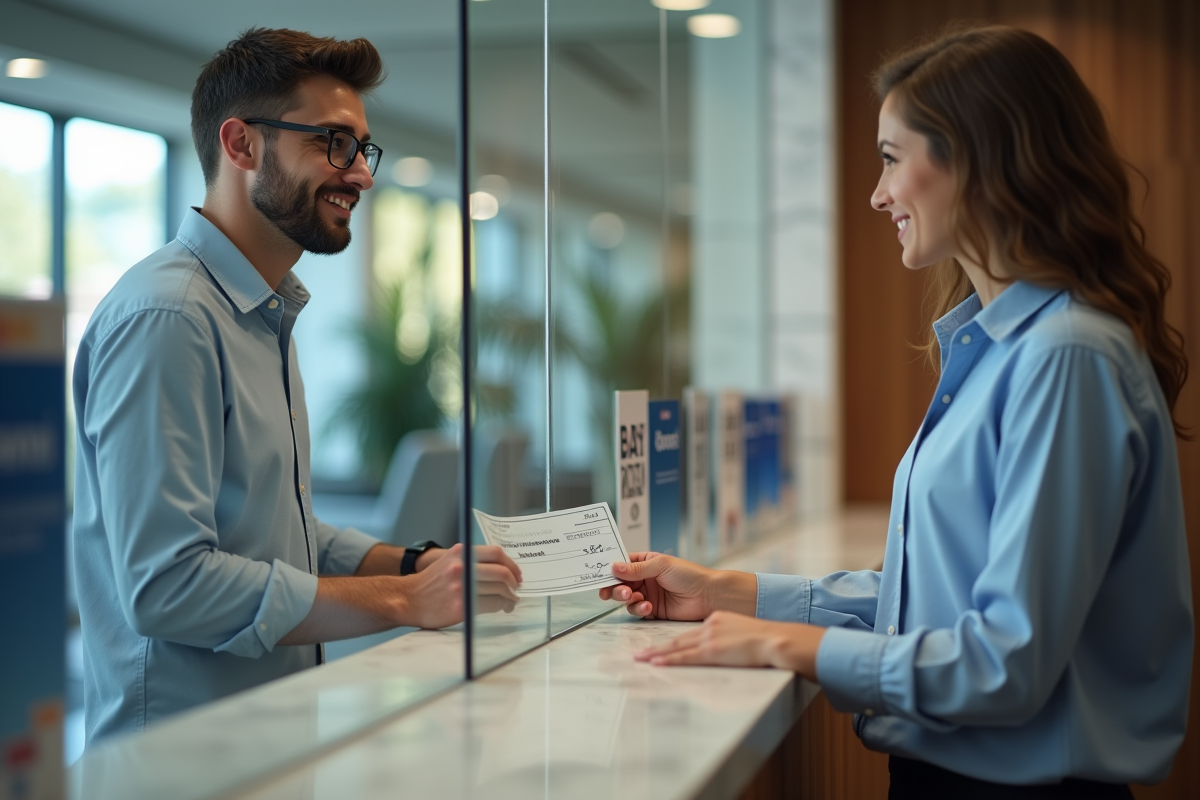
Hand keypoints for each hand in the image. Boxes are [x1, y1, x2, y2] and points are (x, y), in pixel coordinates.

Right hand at [416, 544, 521, 614]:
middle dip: (513, 581)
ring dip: (510, 596)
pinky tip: (500, 607)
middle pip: (501, 572)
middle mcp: (462, 568)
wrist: (408, 599)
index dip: (511, 564)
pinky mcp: (461, 608)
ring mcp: (461, 588)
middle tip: (516, 587)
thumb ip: (471, 560)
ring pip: (499, 589)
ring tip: (510, 600)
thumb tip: (501, 568)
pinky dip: (500, 606)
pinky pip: (491, 605)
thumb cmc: (430, 582)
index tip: (516, 573)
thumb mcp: (449, 560)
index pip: (495, 553)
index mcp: (460, 553)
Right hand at [598, 552, 755, 619]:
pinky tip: (648, 607)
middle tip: (620, 591)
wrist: (707, 596)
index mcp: (645, 563)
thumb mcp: (661, 566)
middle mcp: (644, 578)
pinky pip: (637, 611)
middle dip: (616, 588)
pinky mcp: (653, 610)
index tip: (602, 576)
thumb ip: (636, 568)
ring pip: (626, 599)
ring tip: (637, 598)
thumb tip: (614, 567)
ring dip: (627, 599)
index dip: (611, 570)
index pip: (622, 565)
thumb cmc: (689, 575)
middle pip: (619, 583)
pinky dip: (638, 609)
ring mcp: (648, 595)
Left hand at [634, 611, 824, 678]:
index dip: (672, 641)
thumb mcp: (741, 630)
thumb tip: (719, 645)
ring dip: (656, 653)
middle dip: (656, 647)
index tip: (658, 646)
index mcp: (715, 620)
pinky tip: (656, 663)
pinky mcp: (712, 651)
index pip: (688, 632)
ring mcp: (709, 638)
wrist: (774, 639)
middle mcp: (708, 627)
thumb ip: (726, 635)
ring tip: (640, 658)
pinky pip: (685, 657)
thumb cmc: (764, 638)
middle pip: (676, 639)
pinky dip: (669, 660)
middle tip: (638, 653)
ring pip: (676, 647)